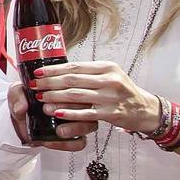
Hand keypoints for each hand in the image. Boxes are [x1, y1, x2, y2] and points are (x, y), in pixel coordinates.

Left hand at [7, 80, 92, 151]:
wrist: (18, 120)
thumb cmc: (23, 102)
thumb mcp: (16, 94)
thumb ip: (18, 97)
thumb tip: (21, 107)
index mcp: (67, 89)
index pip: (76, 86)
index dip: (62, 89)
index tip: (45, 93)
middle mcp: (77, 104)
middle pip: (86, 105)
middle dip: (68, 107)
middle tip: (47, 110)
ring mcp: (78, 121)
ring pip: (89, 125)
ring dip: (74, 127)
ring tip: (58, 130)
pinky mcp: (74, 137)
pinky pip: (79, 143)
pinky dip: (67, 144)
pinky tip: (51, 142)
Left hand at [32, 60, 162, 133]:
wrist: (144, 108)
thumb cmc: (122, 91)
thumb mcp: (110, 75)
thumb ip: (89, 73)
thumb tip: (60, 71)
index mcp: (106, 67)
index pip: (74, 66)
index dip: (53, 70)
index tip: (38, 72)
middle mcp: (109, 80)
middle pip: (72, 80)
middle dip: (50, 83)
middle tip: (35, 85)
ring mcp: (111, 97)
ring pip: (76, 95)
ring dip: (56, 97)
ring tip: (41, 98)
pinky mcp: (111, 113)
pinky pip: (86, 113)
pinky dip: (70, 113)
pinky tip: (57, 113)